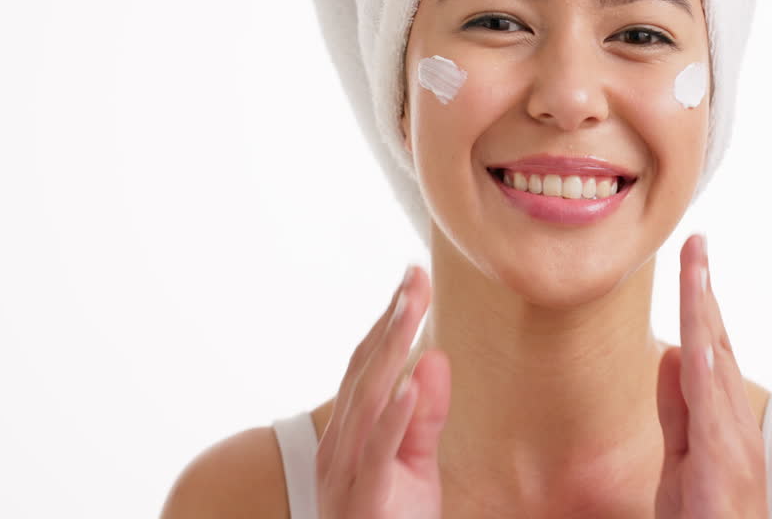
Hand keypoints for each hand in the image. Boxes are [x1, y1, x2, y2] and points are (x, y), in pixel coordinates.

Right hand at [314, 265, 451, 518]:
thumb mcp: (415, 465)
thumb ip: (423, 416)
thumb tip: (433, 358)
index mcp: (346, 433)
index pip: (365, 365)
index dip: (387, 320)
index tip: (411, 278)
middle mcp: (337, 447)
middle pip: (363, 370)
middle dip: (391, 320)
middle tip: (415, 275)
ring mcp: (345, 473)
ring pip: (367, 400)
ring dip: (390, 350)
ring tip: (412, 308)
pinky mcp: (365, 500)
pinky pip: (377, 453)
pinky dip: (393, 416)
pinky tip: (410, 382)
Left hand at [654, 234, 767, 518]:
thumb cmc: (708, 518)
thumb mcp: (680, 457)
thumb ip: (675, 409)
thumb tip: (670, 354)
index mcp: (721, 417)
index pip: (708, 346)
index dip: (700, 301)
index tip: (692, 259)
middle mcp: (734, 421)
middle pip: (716, 341)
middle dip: (704, 289)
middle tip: (696, 241)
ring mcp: (733, 440)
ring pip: (714, 362)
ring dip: (705, 311)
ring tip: (696, 267)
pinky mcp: (724, 464)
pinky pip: (711, 409)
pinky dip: (705, 369)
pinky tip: (694, 338)